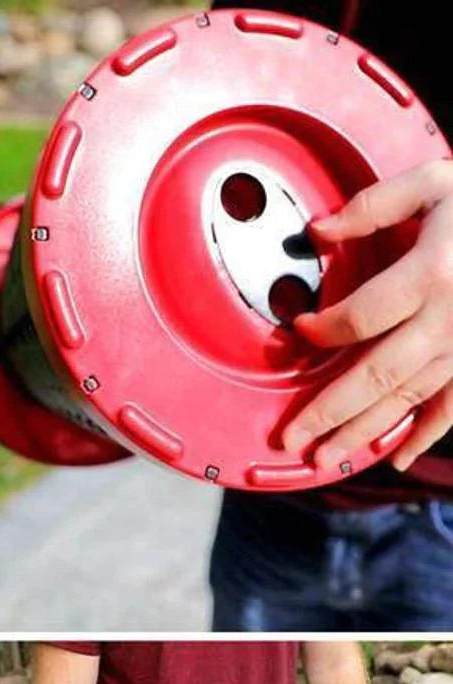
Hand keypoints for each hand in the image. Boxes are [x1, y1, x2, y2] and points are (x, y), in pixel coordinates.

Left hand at [282, 159, 452, 470]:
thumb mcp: (436, 183)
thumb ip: (376, 205)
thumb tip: (318, 231)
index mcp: (432, 274)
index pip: (361, 316)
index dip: (324, 328)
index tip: (299, 329)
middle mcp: (450, 319)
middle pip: (377, 375)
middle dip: (329, 412)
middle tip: (288, 440)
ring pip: (408, 399)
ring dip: (364, 433)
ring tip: (324, 459)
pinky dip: (425, 434)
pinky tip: (396, 458)